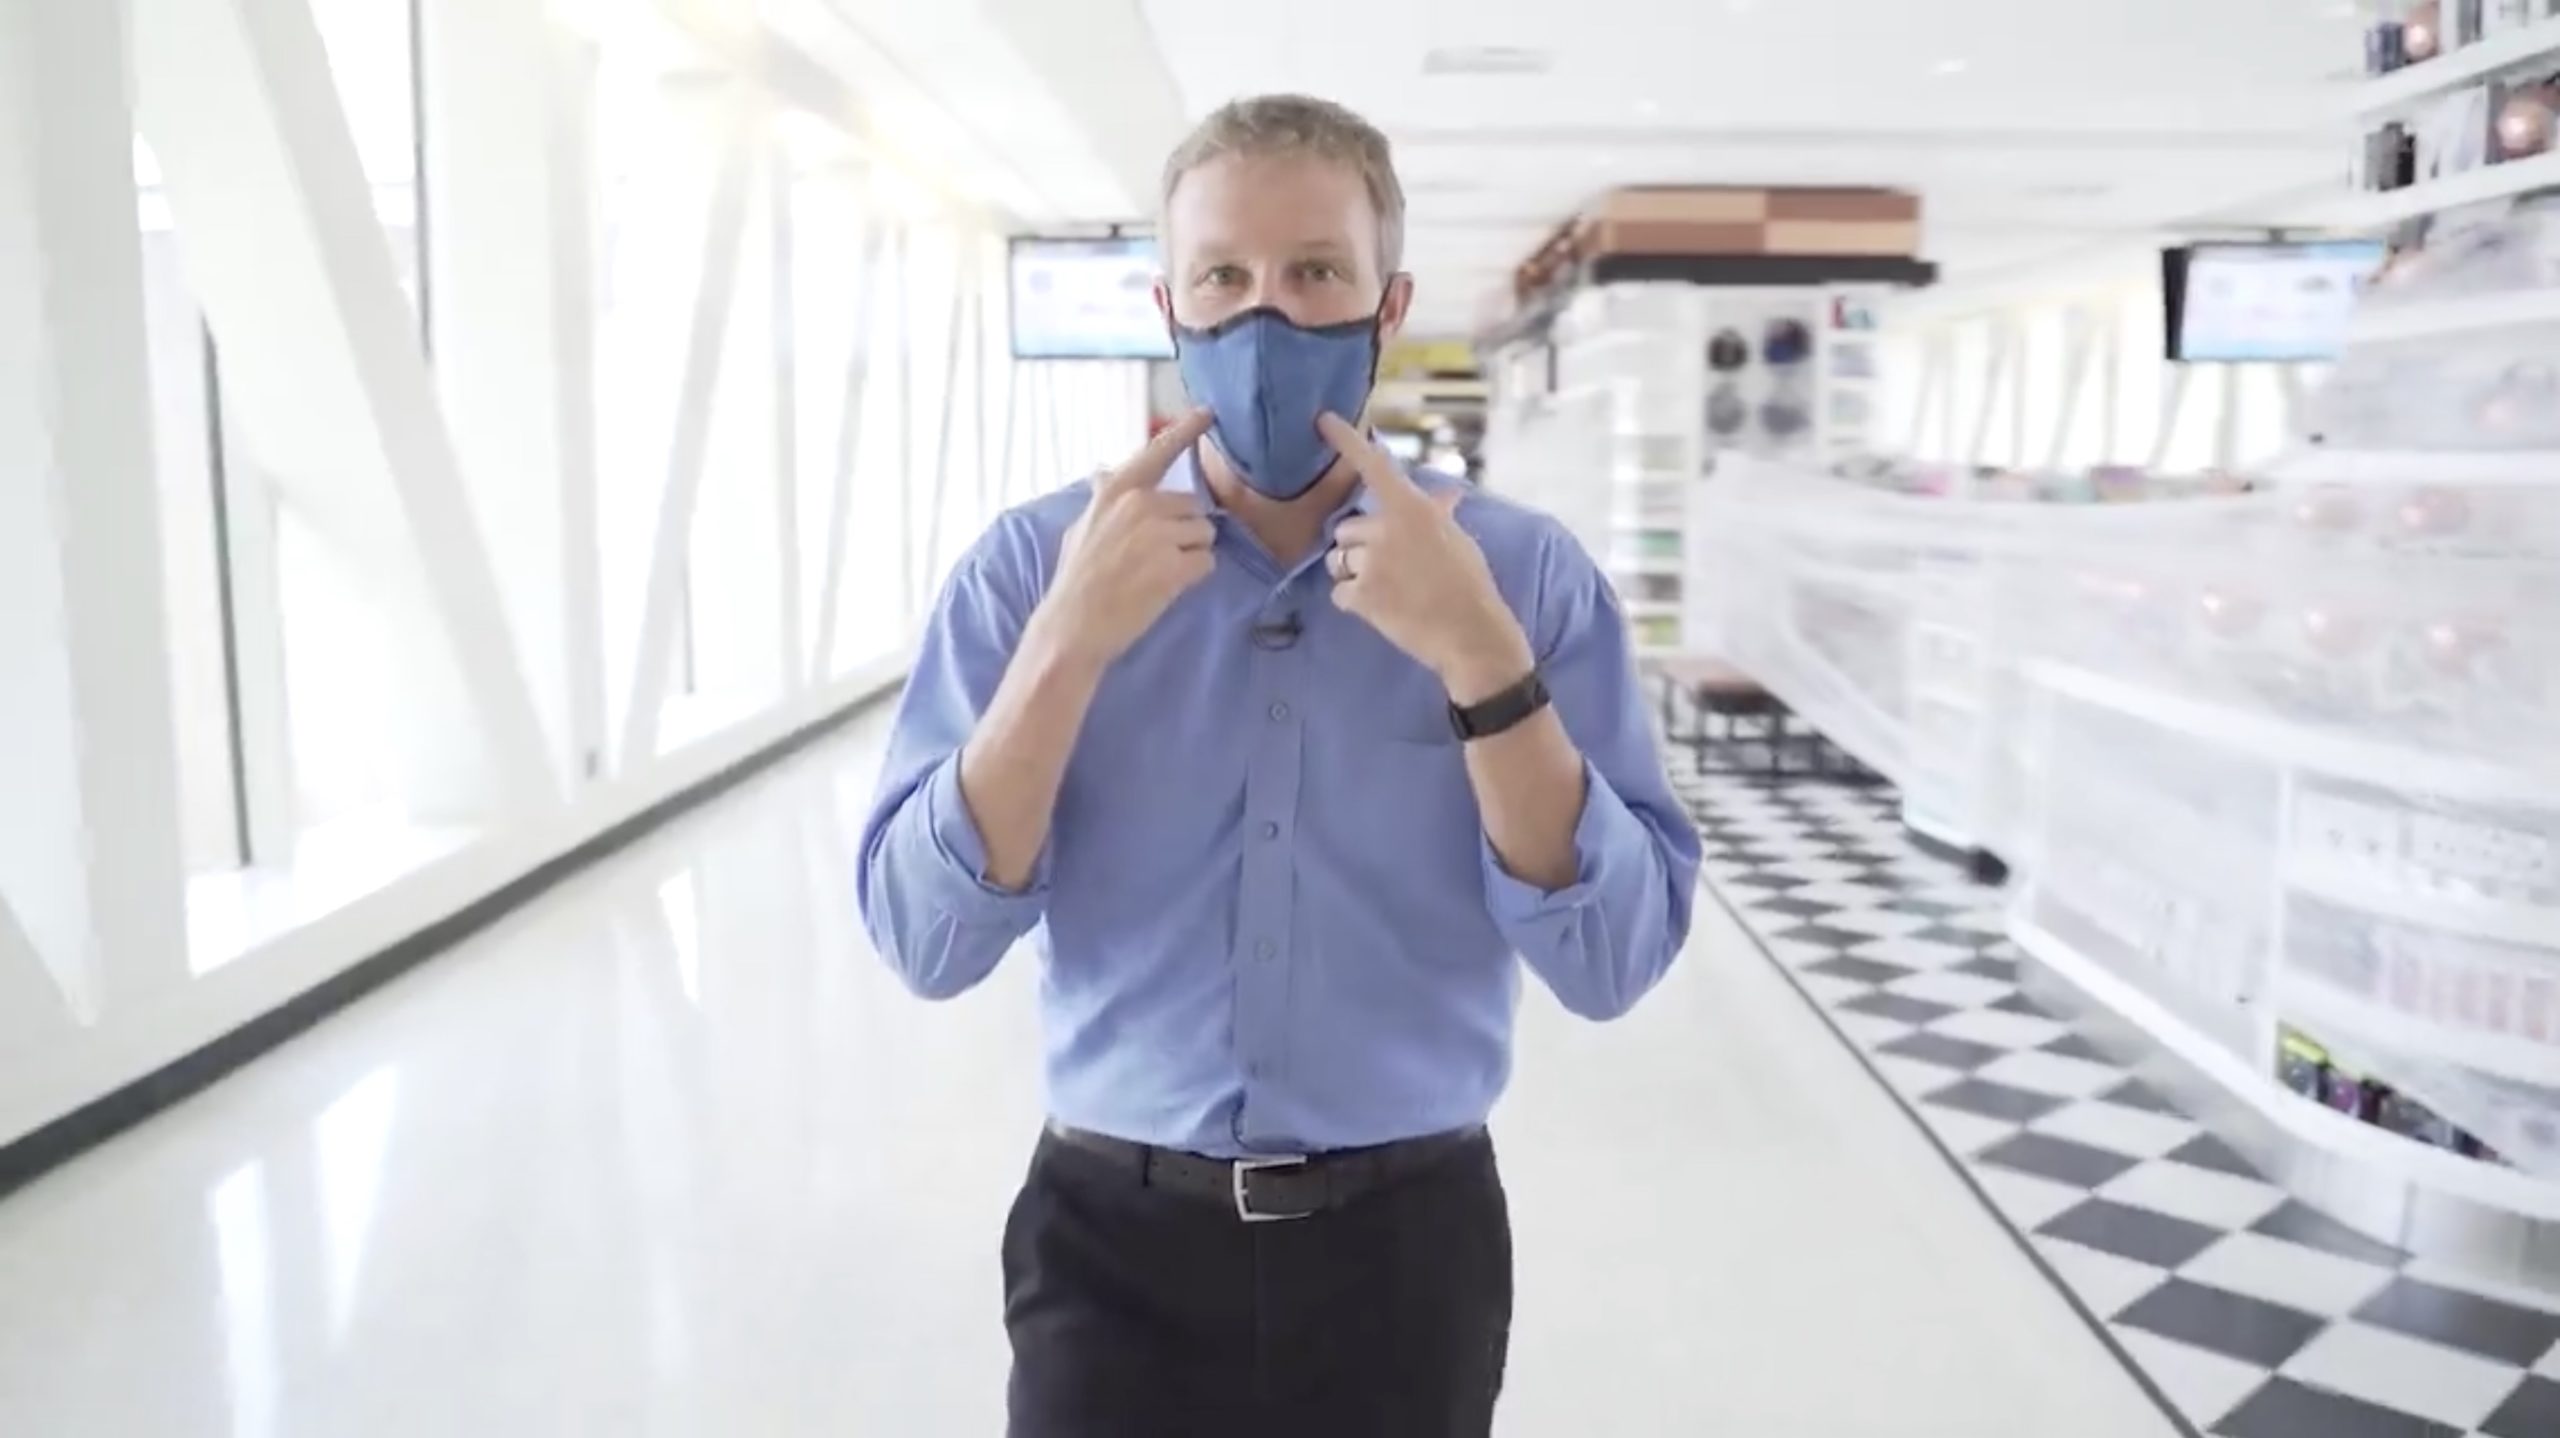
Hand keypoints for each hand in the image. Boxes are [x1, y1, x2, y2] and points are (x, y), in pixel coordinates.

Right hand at [1032, 410, 1218, 669]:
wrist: (1073, 625)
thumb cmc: (1075, 578)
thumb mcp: (1082, 526)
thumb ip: (1102, 497)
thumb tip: (1103, 471)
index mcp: (1118, 491)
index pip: (1158, 452)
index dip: (1186, 430)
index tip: (1208, 410)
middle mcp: (1140, 505)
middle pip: (1193, 506)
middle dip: (1184, 529)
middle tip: (1157, 555)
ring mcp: (1159, 535)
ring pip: (1205, 534)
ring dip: (1192, 553)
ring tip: (1160, 572)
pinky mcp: (1175, 567)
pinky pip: (1207, 562)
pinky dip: (1195, 576)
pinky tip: (1168, 587)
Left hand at [1318, 414, 1532, 702]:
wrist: (1471, 632)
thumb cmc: (1470, 584)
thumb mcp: (1459, 540)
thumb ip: (1438, 515)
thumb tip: (1448, 494)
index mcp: (1411, 509)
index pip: (1374, 467)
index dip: (1346, 441)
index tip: (1321, 419)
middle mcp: (1385, 529)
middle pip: (1346, 531)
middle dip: (1359, 548)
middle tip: (1390, 569)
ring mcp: (1370, 563)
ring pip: (1336, 562)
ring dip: (1353, 575)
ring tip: (1387, 590)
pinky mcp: (1360, 597)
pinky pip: (1338, 593)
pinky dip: (1353, 603)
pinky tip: (1382, 609)